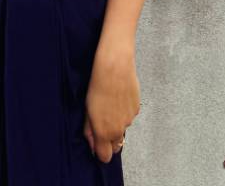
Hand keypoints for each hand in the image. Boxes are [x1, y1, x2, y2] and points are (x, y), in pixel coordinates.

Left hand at [82, 47, 140, 163]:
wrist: (115, 67)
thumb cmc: (97, 86)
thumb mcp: (87, 110)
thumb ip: (89, 131)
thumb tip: (92, 146)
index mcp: (104, 132)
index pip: (105, 157)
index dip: (100, 152)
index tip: (96, 143)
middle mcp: (119, 130)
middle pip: (116, 146)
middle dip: (109, 140)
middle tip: (102, 123)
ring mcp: (130, 119)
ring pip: (122, 129)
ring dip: (117, 123)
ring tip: (110, 105)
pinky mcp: (136, 109)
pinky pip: (129, 116)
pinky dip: (124, 112)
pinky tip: (118, 98)